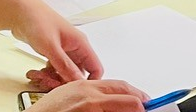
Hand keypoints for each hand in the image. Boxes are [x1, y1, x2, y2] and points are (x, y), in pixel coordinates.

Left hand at [0, 0, 102, 82]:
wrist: (20, 11)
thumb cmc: (37, 20)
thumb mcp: (51, 46)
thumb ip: (65, 65)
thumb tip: (78, 81)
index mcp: (80, 43)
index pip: (95, 68)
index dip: (89, 82)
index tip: (75, 90)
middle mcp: (74, 47)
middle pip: (78, 74)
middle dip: (64, 82)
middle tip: (50, 83)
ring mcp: (63, 50)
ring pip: (64, 73)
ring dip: (52, 79)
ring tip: (39, 76)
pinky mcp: (52, 52)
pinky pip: (54, 70)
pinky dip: (46, 74)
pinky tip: (36, 72)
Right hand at [28, 80, 146, 111]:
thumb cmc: (48, 111)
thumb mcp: (70, 94)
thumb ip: (90, 95)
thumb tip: (107, 101)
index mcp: (86, 85)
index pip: (119, 85)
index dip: (135, 92)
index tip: (144, 99)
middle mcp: (90, 94)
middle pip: (125, 95)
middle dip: (140, 103)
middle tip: (148, 107)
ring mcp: (90, 107)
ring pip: (123, 107)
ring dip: (133, 110)